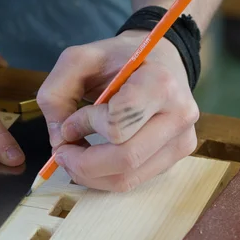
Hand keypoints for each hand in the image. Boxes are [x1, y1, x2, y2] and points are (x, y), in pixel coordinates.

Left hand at [36, 29, 199, 191]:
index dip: (86, 126)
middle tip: (61, 153)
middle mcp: (179, 114)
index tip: (70, 121)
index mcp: (160, 82)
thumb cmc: (121, 59)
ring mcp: (183, 139)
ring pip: (128, 178)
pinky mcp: (179, 155)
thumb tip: (58, 140)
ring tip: (75, 158)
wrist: (162, 60)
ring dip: (91, 175)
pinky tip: (96, 160)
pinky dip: (106, 177)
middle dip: (83, 163)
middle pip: (125, 159)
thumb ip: (56, 93)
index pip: (118, 122)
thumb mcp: (80, 60)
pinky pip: (135, 180)